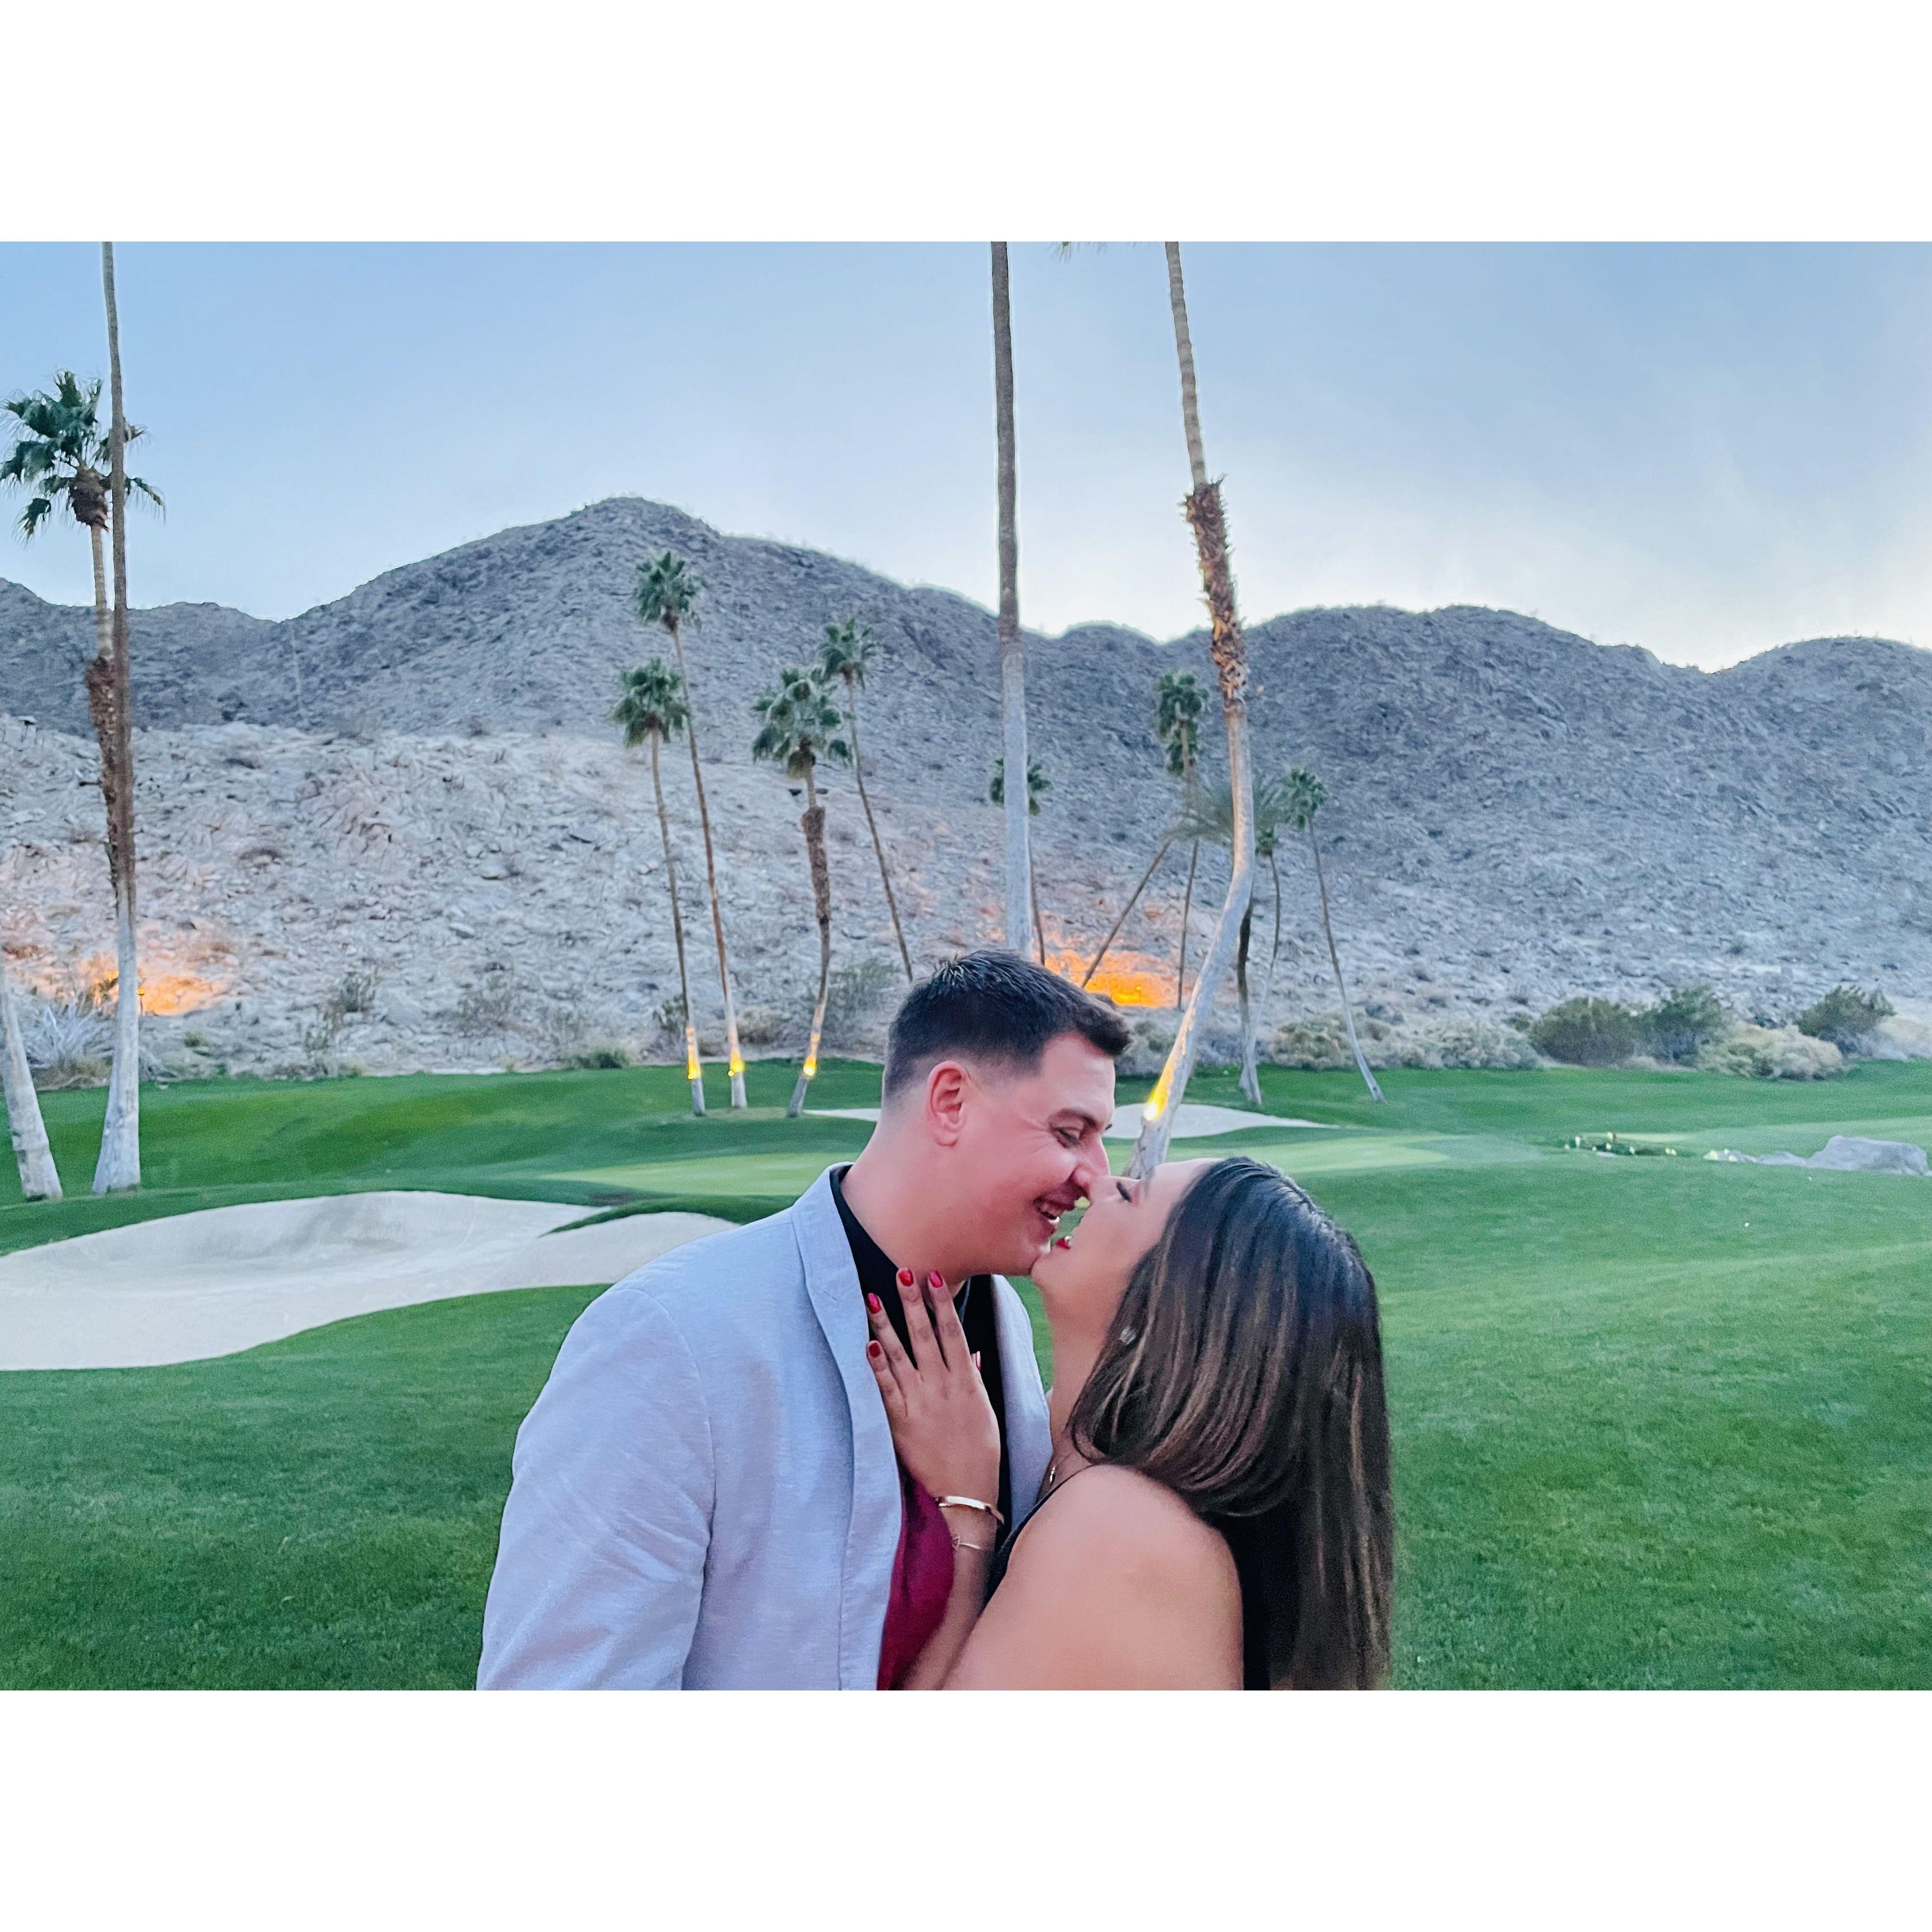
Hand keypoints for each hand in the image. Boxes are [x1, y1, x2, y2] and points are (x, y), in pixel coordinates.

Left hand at [865, 1270, 1000, 1511]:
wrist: (966, 1495)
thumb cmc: (980, 1454)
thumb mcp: (985, 1413)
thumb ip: (974, 1379)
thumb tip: (971, 1353)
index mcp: (967, 1382)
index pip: (953, 1332)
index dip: (942, 1303)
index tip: (933, 1277)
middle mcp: (943, 1387)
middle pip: (925, 1336)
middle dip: (913, 1302)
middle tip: (902, 1272)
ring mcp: (921, 1403)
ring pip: (901, 1356)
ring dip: (886, 1325)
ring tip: (872, 1298)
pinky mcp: (902, 1423)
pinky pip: (886, 1389)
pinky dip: (876, 1367)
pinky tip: (867, 1344)